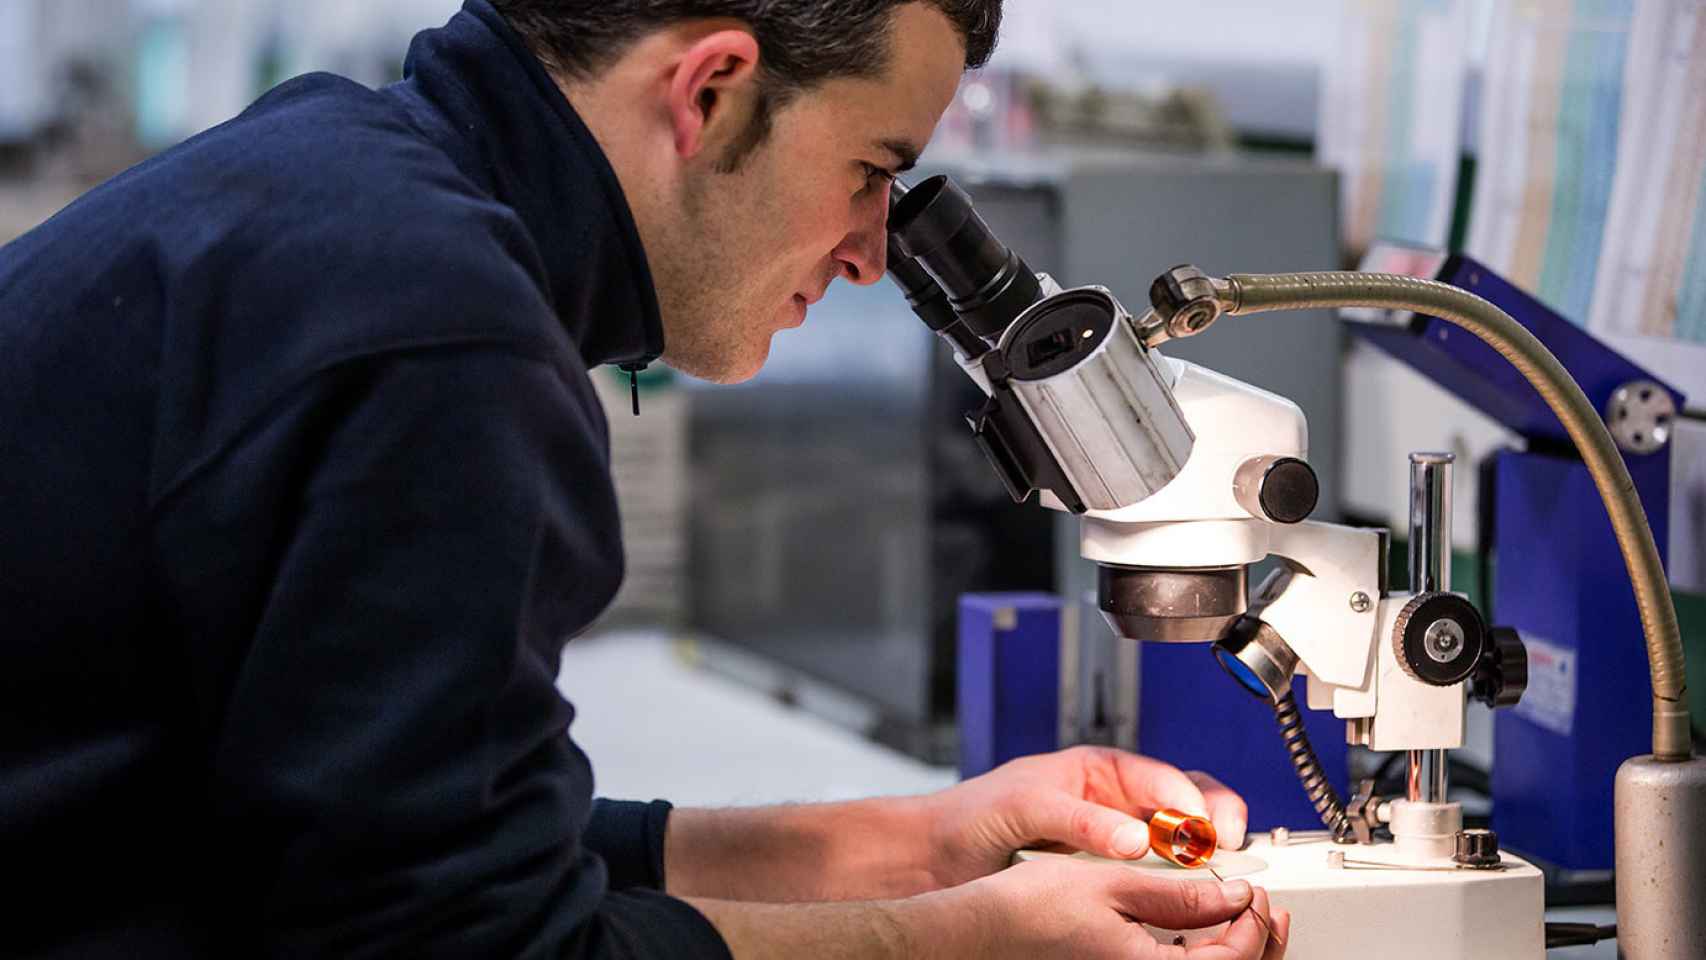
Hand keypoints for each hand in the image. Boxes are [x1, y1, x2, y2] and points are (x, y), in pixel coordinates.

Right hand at [901, 857, 1288, 959]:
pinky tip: (1204, 933)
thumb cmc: (1031, 909)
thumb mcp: (1114, 883)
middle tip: (1265, 908)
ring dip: (1235, 951)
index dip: (1253, 923)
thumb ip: (1180, 895)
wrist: (983, 930)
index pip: (1232, 959)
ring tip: (1245, 918)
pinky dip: (1203, 956)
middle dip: (1257, 943)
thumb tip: (1232, 894)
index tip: (1254, 890)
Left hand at [922, 745, 1247, 885]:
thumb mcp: (1026, 804)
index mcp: (1101, 770)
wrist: (939, 855)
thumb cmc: (974, 813)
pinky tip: (1178, 899)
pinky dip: (1172, 887)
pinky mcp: (1107, 877)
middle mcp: (1116, 803)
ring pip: (1177, 845)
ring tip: (1212, 876)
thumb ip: (1079, 818)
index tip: (1206, 826)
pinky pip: (1151, 880)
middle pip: (1187, 806)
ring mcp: (1115, 841)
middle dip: (1215, 824)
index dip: (1193, 800)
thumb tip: (1133, 837)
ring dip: (1200, 857)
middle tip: (1226, 849)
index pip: (1165, 778)